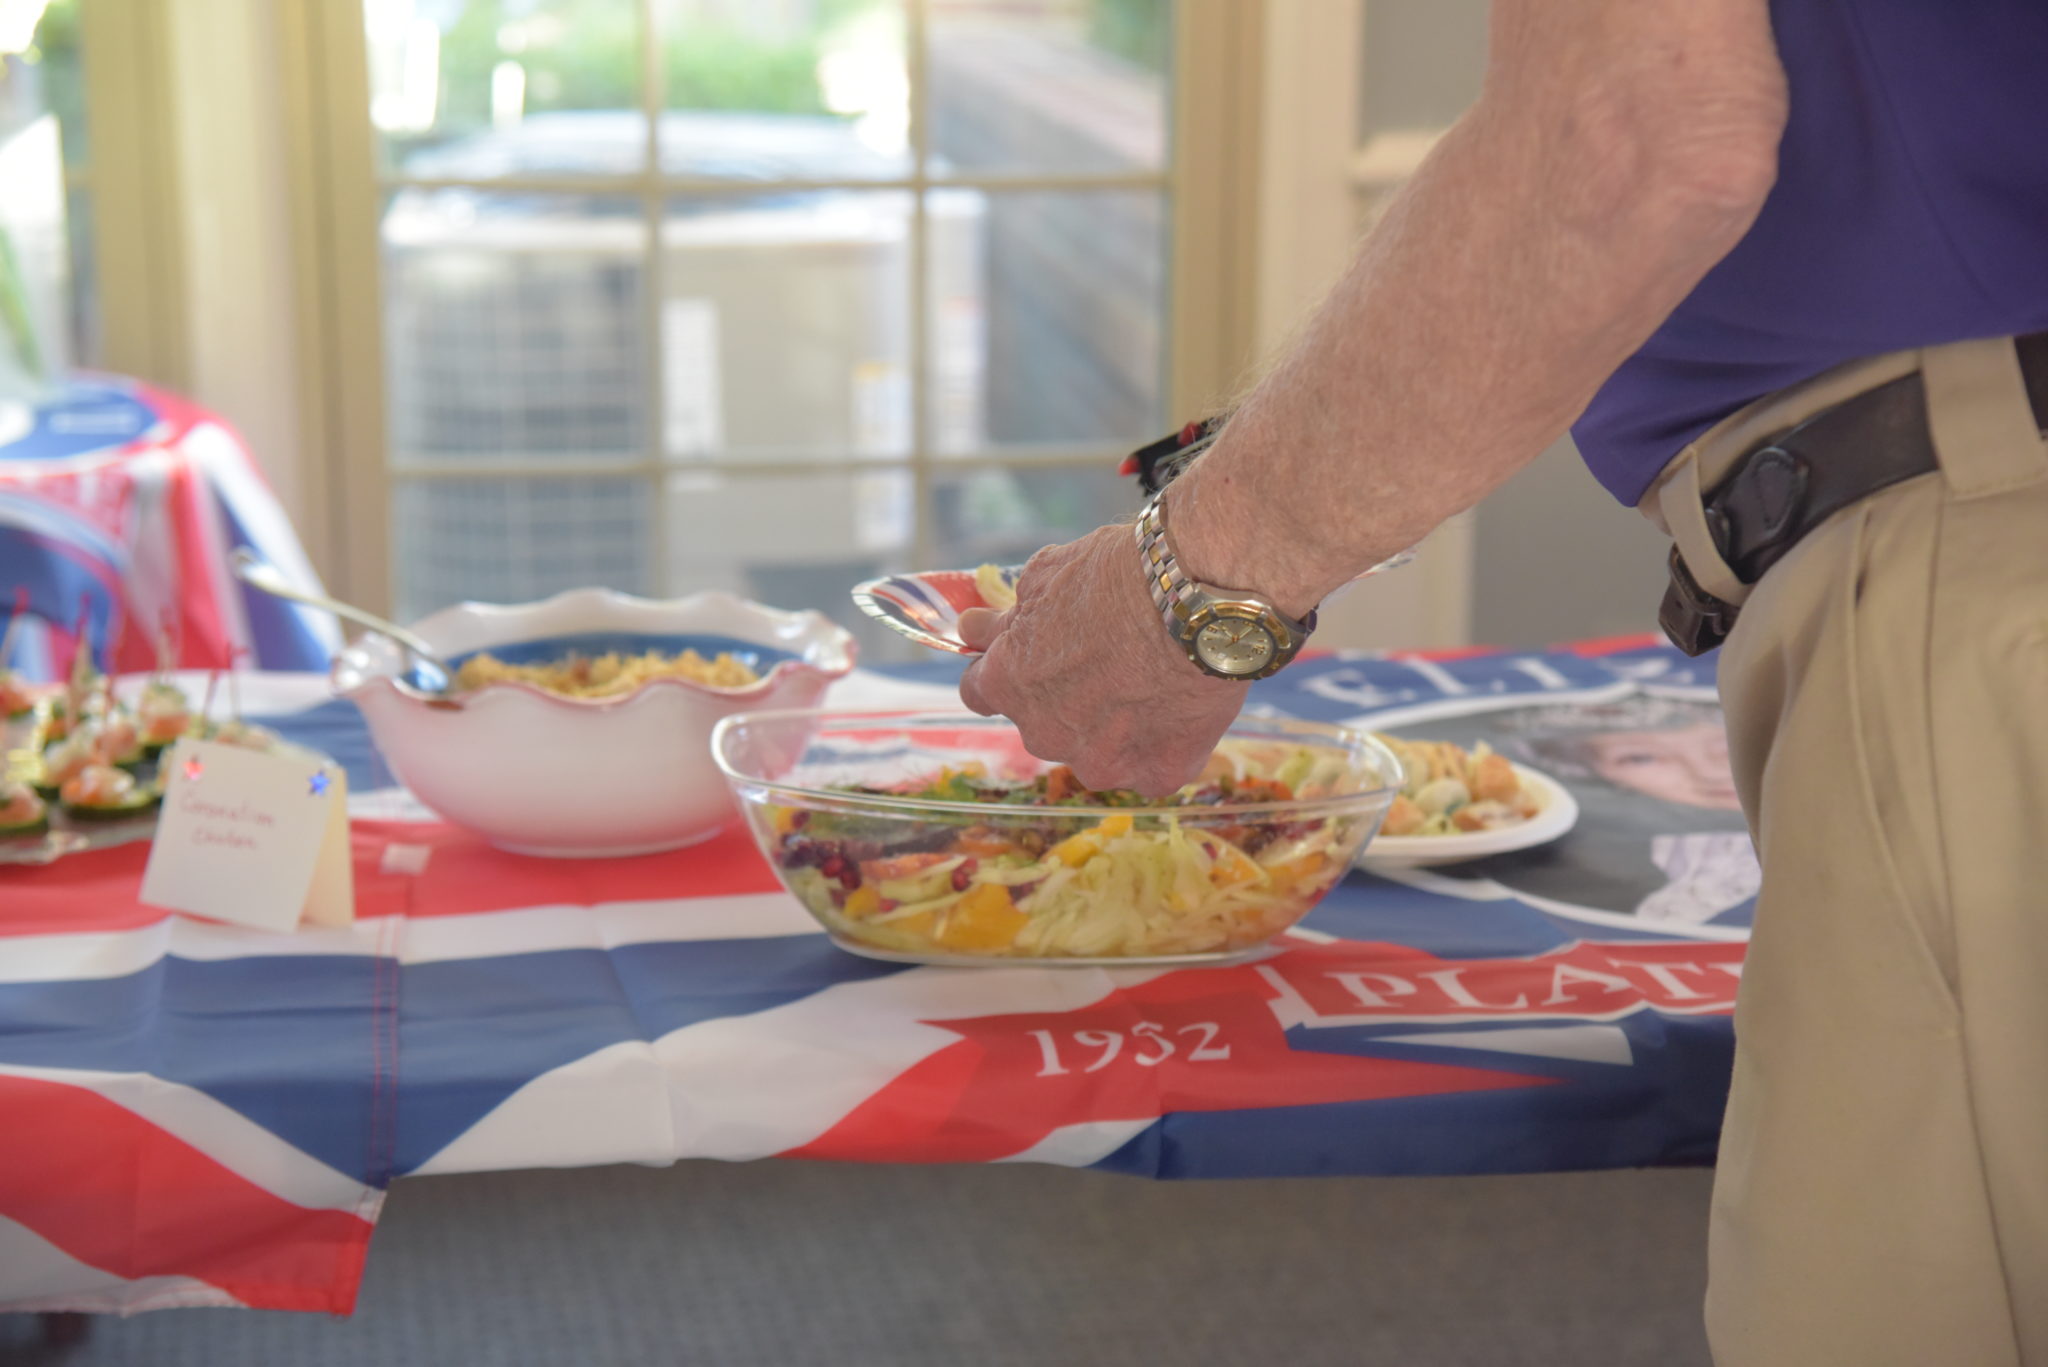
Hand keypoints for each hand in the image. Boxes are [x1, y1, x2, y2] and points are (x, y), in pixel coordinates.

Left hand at [957, 523, 1247, 796]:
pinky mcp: (1156, 775)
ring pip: (1097, 752)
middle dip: (1064, 700)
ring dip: (1111, 729)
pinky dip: (1161, 745)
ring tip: (1150, 685)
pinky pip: (1150, 766)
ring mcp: (1100, 762)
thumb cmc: (1117, 577)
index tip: (1027, 660)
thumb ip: (1007, 616)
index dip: (1005, 673)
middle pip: (1043, 724)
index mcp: (1007, 683)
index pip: (981, 691)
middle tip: (1105, 663)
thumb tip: (975, 627)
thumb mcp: (1044, 576)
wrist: (1195, 598)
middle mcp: (1043, 734)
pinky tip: (1180, 709)